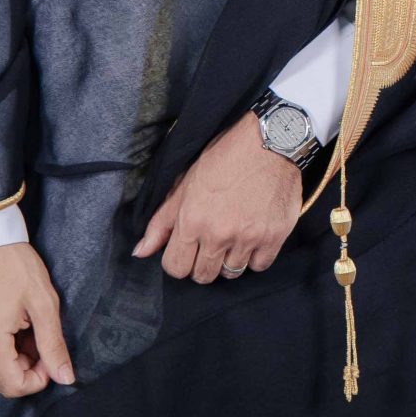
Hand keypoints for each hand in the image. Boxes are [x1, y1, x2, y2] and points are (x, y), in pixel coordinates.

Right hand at [0, 242, 73, 396]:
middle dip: (28, 368)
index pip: (14, 387)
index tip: (50, 353)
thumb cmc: (15, 265)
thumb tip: (65, 378)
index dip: (39, 378)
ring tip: (30, 327)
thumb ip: (53, 345)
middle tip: (42, 338)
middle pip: (3, 382)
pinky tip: (16, 323)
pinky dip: (4, 348)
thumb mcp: (43, 304)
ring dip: (17, 358)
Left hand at [131, 112, 304, 282]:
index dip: (178, 260)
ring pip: (231, 273)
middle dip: (202, 263)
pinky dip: (254, 257)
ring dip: (229, 260)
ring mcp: (248, 238)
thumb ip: (161, 222)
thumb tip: (140, 252)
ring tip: (232, 238)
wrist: (270, 141)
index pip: (176, 269)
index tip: (187, 249)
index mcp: (192, 221)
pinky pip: (259, 266)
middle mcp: (219, 234)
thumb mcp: (185, 184)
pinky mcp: (274, 237)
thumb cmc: (224, 158)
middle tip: (210, 242)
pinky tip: (252, 238)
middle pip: (203, 276)